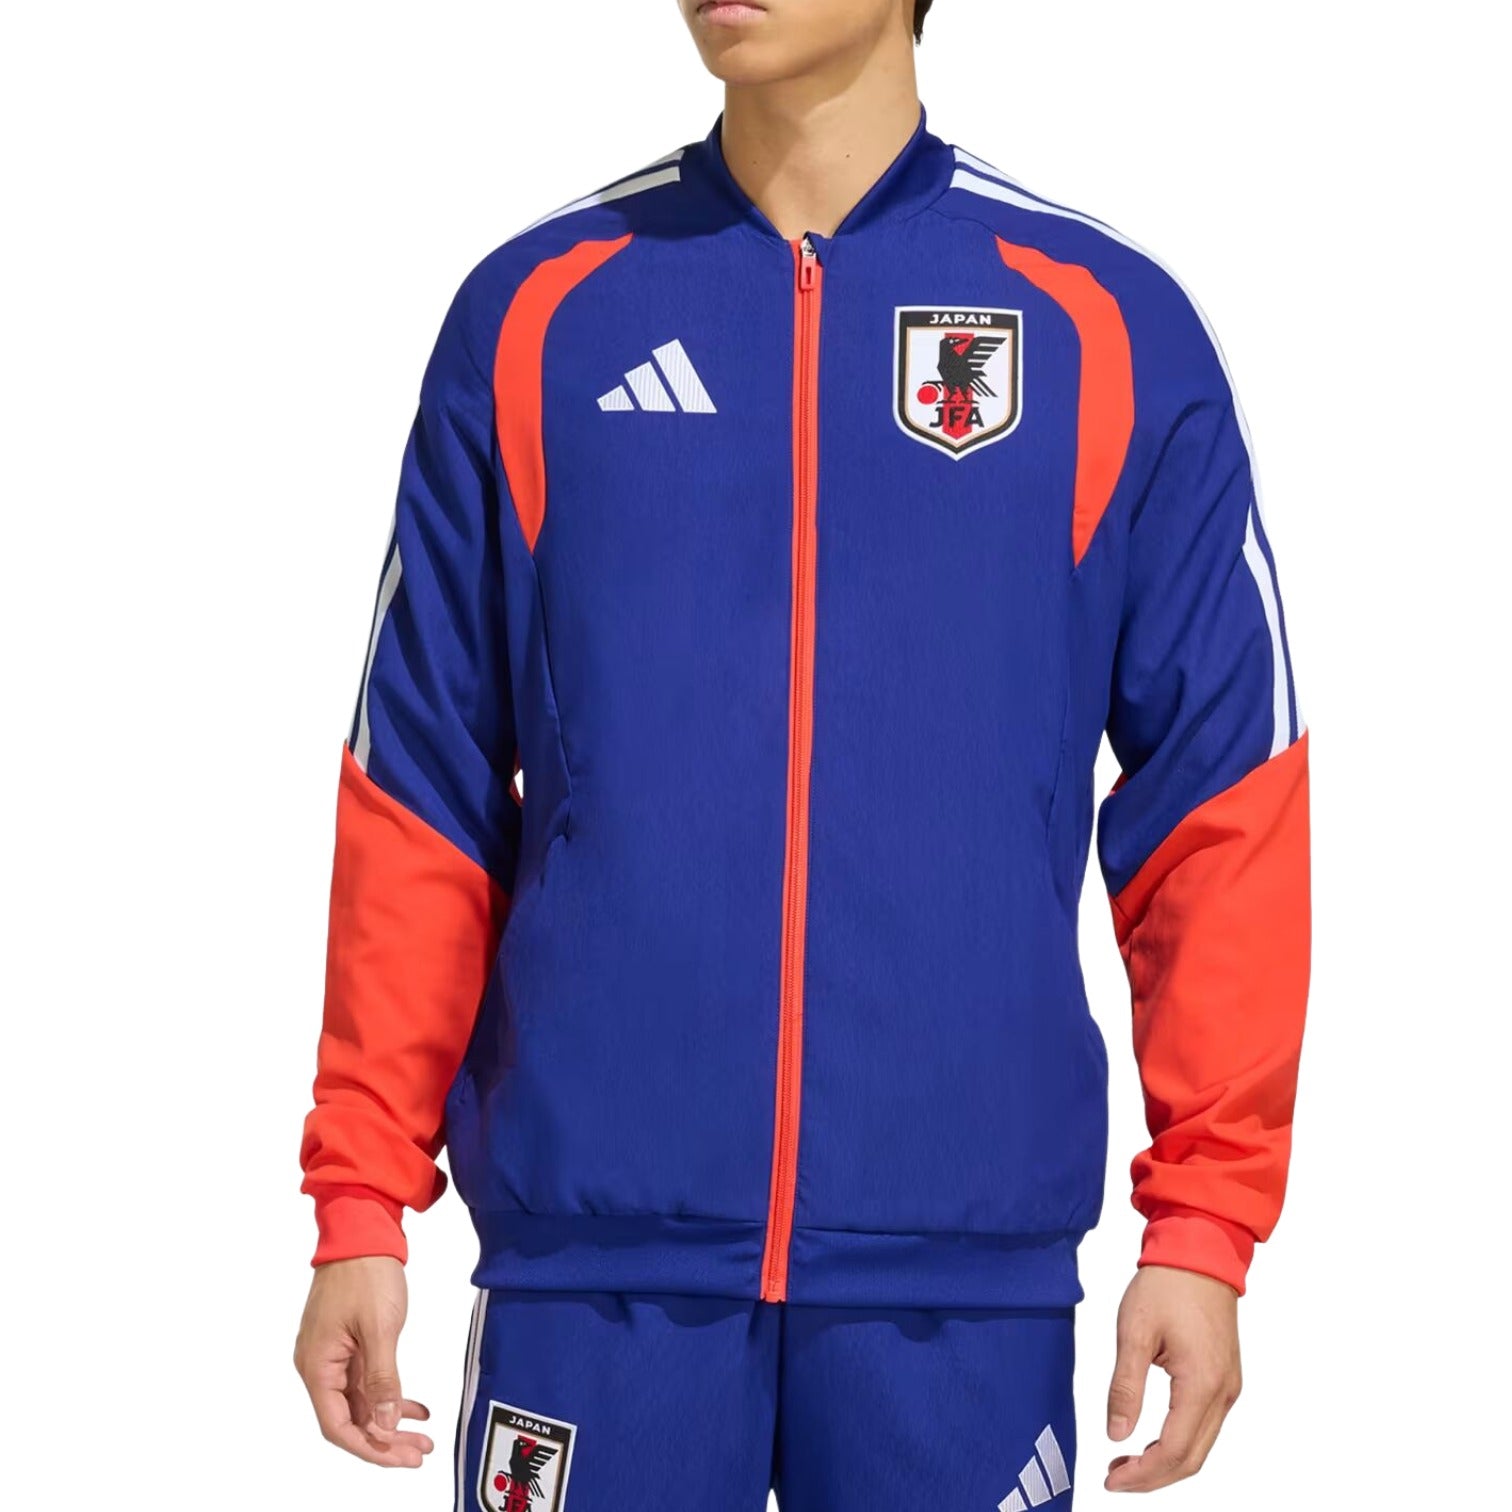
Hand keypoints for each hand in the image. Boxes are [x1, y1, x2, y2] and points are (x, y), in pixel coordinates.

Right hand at [293, 1255, 434, 1467]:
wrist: (362, 1228)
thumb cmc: (365, 1273)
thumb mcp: (379, 1328)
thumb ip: (381, 1379)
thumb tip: (381, 1425)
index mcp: (317, 1366)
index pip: (337, 1426)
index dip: (368, 1448)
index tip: (400, 1458)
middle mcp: (320, 1365)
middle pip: (350, 1418)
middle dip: (385, 1440)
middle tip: (419, 1452)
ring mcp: (334, 1354)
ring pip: (361, 1402)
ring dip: (390, 1420)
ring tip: (421, 1436)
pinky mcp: (349, 1342)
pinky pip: (366, 1380)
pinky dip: (390, 1394)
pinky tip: (414, 1406)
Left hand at [1105, 1264, 1241, 1491]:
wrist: (1200, 1251)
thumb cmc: (1166, 1285)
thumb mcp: (1133, 1332)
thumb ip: (1125, 1387)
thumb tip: (1116, 1434)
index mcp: (1202, 1384)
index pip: (1175, 1451)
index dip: (1143, 1474)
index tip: (1111, 1478)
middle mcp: (1223, 1393)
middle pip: (1193, 1459)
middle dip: (1154, 1477)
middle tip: (1115, 1477)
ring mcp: (1229, 1388)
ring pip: (1201, 1446)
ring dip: (1166, 1462)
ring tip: (1126, 1462)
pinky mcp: (1224, 1379)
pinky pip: (1204, 1426)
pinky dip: (1179, 1442)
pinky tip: (1151, 1439)